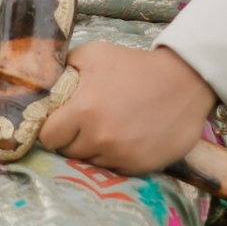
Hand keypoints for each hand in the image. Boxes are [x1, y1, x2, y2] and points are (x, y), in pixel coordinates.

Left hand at [35, 41, 215, 176]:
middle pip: (67, 153)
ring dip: (94, 149)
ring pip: (90, 163)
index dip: (52, 128)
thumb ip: (66, 67)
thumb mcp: (96, 54)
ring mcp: (120, 156)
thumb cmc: (135, 66)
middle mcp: (99, 137)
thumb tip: (42, 79)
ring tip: (109, 128)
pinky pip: (113, 171)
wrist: (184, 82)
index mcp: (83, 110)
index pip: (48, 137)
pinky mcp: (138, 168)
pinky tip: (126, 138)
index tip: (60, 122)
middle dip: (71, 139)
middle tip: (86, 123)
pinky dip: (115, 158)